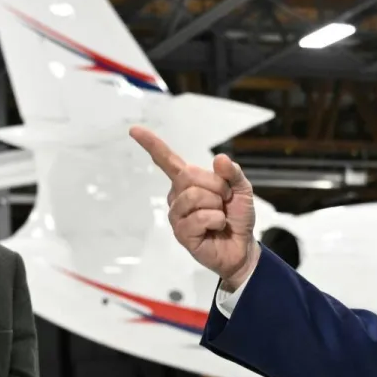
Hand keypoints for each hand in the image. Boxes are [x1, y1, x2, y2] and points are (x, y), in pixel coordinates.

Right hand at [132, 125, 258, 288]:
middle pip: (189, 176)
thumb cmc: (237, 216)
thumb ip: (232, 173)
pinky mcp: (181, 233)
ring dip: (217, 205)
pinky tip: (216, 228)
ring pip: (194, 196)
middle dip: (217, 186)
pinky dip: (216, 220)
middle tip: (225, 200)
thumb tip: (219, 158)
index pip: (167, 160)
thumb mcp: (241, 189)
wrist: (242, 246)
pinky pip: (200, 217)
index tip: (134, 130)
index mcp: (188, 181)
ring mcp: (177, 215)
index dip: (152, 145)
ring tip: (220, 216)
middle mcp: (177, 196)